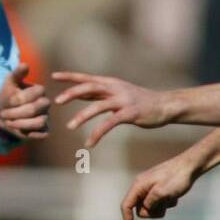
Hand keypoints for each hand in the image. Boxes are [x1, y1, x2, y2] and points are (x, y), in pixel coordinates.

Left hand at [0, 63, 50, 140]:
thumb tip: (25, 65)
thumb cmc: (8, 94)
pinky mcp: (44, 130)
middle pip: (32, 109)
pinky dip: (26, 133)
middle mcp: (45, 104)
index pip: (31, 95)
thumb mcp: (9, 82)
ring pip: (38, 123)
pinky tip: (15, 129)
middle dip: (13, 113)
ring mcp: (46, 117)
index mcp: (39, 91)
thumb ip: (16, 73)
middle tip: (1, 114)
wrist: (6, 109)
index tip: (2, 104)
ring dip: (19, 124)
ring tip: (7, 122)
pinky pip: (41, 135)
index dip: (14, 101)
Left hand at [52, 71, 171, 148]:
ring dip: (82, 116)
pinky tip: (89, 143)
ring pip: (98, 106)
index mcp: (111, 83)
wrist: (166, 105)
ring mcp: (123, 100)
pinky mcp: (130, 113)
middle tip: (57, 101)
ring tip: (70, 127)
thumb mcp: (117, 93)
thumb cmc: (139, 100)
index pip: (87, 78)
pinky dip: (97, 133)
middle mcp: (116, 88)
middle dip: (72, 93)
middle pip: (90, 87)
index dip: (70, 76)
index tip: (53, 76)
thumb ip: (98, 93)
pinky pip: (110, 124)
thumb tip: (77, 92)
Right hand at [119, 155, 198, 219]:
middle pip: (140, 210)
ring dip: (161, 208)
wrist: (190, 166)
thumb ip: (150, 204)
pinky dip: (167, 203)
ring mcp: (150, 189)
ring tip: (171, 197)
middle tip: (165, 203)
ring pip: (150, 208)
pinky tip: (175, 194)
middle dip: (153, 212)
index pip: (126, 206)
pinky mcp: (159, 190)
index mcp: (138, 186)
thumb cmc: (177, 177)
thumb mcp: (162, 192)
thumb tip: (145, 211)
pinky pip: (159, 204)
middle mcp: (141, 188)